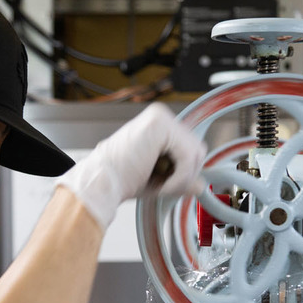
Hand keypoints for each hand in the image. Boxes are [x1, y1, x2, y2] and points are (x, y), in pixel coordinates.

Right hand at [56, 102, 206, 228]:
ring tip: (160, 186)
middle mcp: (160, 115)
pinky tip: (160, 183)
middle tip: (164, 187)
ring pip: (195, 153)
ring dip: (181, 178)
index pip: (191, 147)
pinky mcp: (159, 124)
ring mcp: (160, 116)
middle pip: (197, 149)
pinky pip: (187, 155)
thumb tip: (201, 185)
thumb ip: (181, 177)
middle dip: (185, 175)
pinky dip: (178, 177)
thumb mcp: (160, 178)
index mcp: (159, 125)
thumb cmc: (121, 180)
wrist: (102, 183)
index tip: (168, 186)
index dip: (185, 173)